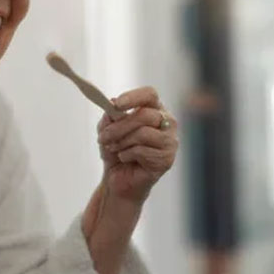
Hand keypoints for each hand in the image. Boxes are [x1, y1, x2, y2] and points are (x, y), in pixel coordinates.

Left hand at [97, 86, 177, 203]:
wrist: (118, 178)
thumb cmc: (116, 150)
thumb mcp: (107, 129)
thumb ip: (110, 115)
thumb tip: (113, 103)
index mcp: (154, 109)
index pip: (150, 95)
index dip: (134, 97)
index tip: (116, 104)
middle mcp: (166, 122)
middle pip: (145, 115)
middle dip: (119, 126)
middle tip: (103, 137)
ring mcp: (169, 141)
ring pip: (143, 133)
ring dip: (122, 142)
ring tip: (114, 148)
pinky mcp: (167, 159)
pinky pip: (142, 151)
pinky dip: (127, 154)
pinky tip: (125, 158)